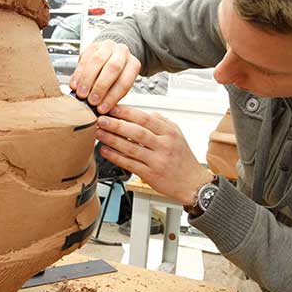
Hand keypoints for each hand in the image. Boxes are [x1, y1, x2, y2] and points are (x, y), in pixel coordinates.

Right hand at [70, 40, 140, 114]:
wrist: (109, 58)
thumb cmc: (115, 77)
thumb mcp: (118, 87)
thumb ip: (111, 95)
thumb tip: (100, 109)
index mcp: (133, 64)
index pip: (125, 81)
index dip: (112, 97)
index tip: (102, 108)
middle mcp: (122, 52)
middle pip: (113, 68)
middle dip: (100, 87)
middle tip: (91, 101)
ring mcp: (108, 47)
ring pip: (97, 61)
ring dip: (87, 80)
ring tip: (81, 94)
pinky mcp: (93, 46)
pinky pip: (84, 59)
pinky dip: (78, 74)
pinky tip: (75, 85)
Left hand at [95, 106, 214, 205]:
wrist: (192, 183)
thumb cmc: (182, 159)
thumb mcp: (177, 135)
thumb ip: (160, 123)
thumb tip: (142, 113)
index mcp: (170, 132)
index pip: (145, 118)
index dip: (127, 113)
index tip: (112, 108)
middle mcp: (164, 145)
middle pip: (136, 132)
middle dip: (116, 125)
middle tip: (101, 119)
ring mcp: (157, 161)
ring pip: (131, 148)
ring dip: (112, 140)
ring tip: (99, 133)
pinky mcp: (151, 174)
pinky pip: (129, 164)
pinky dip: (115, 157)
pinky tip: (105, 151)